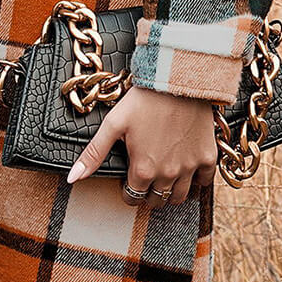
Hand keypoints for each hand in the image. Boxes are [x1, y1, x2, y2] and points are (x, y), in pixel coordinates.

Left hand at [65, 86, 216, 207]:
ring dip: (170, 193)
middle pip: (156, 201)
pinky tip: (187, 170)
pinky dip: (196, 181)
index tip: (127, 181)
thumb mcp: (113, 125)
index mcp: (143, 170)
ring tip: (163, 180)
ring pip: (179, 197)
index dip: (127, 191)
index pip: (132, 198)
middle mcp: (168, 174)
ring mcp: (190, 167)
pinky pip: (204, 182)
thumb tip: (73, 178)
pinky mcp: (207, 157)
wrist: (177, 81)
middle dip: (147, 195)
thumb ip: (94, 154)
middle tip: (144, 181)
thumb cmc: (144, 100)